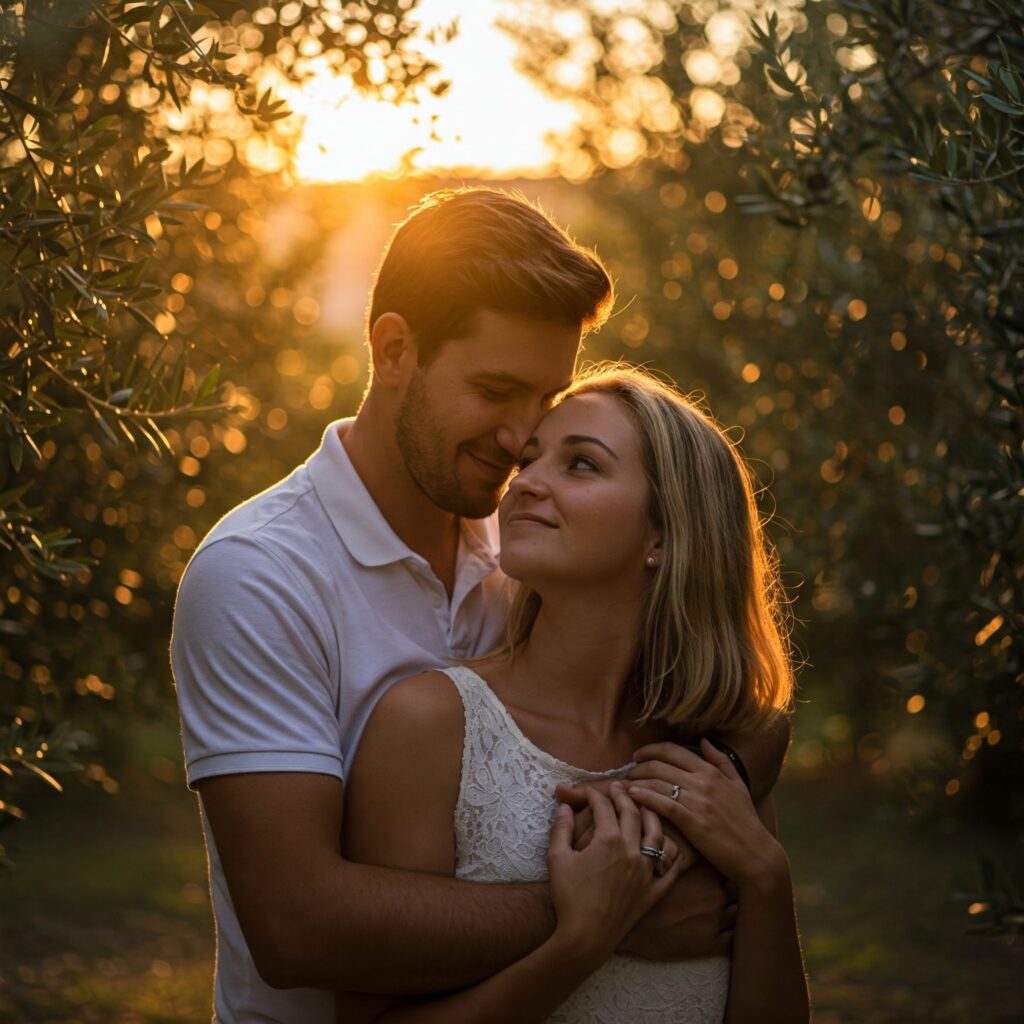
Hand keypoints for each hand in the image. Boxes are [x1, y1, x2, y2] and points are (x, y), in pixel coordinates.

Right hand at [547, 783, 680, 954]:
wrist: (585, 937)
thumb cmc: (568, 897)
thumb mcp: (557, 858)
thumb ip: (561, 828)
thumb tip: (564, 806)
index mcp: (608, 840)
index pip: (604, 806)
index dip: (595, 794)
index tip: (588, 790)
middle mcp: (632, 851)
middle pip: (633, 813)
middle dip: (624, 795)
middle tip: (618, 787)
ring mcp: (646, 872)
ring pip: (657, 834)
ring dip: (651, 816)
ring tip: (645, 807)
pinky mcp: (653, 892)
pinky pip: (670, 868)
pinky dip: (671, 854)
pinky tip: (667, 845)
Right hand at [619, 858, 734, 960]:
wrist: (630, 924)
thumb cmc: (645, 891)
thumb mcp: (664, 863)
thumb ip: (685, 851)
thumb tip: (691, 835)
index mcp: (708, 873)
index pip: (735, 865)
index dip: (734, 864)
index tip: (733, 863)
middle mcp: (718, 896)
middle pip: (742, 888)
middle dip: (741, 886)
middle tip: (740, 883)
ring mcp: (717, 922)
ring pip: (742, 913)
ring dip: (740, 909)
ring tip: (737, 906)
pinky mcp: (712, 945)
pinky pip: (736, 940)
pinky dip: (736, 934)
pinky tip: (731, 929)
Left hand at [627, 739, 782, 888]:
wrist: (755, 854)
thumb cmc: (746, 820)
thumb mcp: (738, 785)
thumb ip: (720, 761)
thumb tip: (703, 740)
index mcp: (710, 771)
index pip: (672, 751)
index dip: (650, 750)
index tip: (637, 755)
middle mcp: (702, 782)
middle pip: (659, 765)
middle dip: (638, 766)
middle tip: (627, 772)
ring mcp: (697, 801)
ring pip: (656, 783)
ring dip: (635, 782)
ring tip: (623, 786)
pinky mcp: (692, 822)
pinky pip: (662, 804)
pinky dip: (643, 797)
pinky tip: (631, 797)